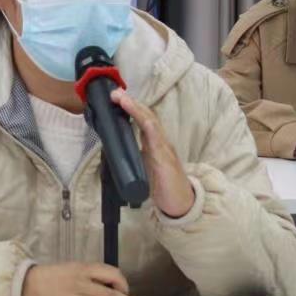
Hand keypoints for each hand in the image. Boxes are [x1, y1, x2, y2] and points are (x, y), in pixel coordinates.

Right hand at [20, 262, 155, 295]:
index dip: (124, 284)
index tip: (129, 295)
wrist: (23, 285)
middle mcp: (79, 283)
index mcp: (82, 270)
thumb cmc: (51, 278)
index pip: (111, 274)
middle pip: (111, 294)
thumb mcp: (71, 270)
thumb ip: (91, 278)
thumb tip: (114, 289)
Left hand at [111, 90, 194, 217]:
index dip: (131, 108)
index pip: (143, 120)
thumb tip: (114, 149)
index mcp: (154, 144)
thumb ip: (134, 157)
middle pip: (147, 116)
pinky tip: (138, 115)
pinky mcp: (165, 157)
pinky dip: (147, 123)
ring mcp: (164, 148)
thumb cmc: (162, 187)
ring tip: (121, 98)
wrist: (181, 204)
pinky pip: (156, 136)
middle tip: (115, 92)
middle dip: (131, 102)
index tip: (117, 97)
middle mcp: (160, 142)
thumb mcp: (144, 168)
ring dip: (136, 108)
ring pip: (151, 121)